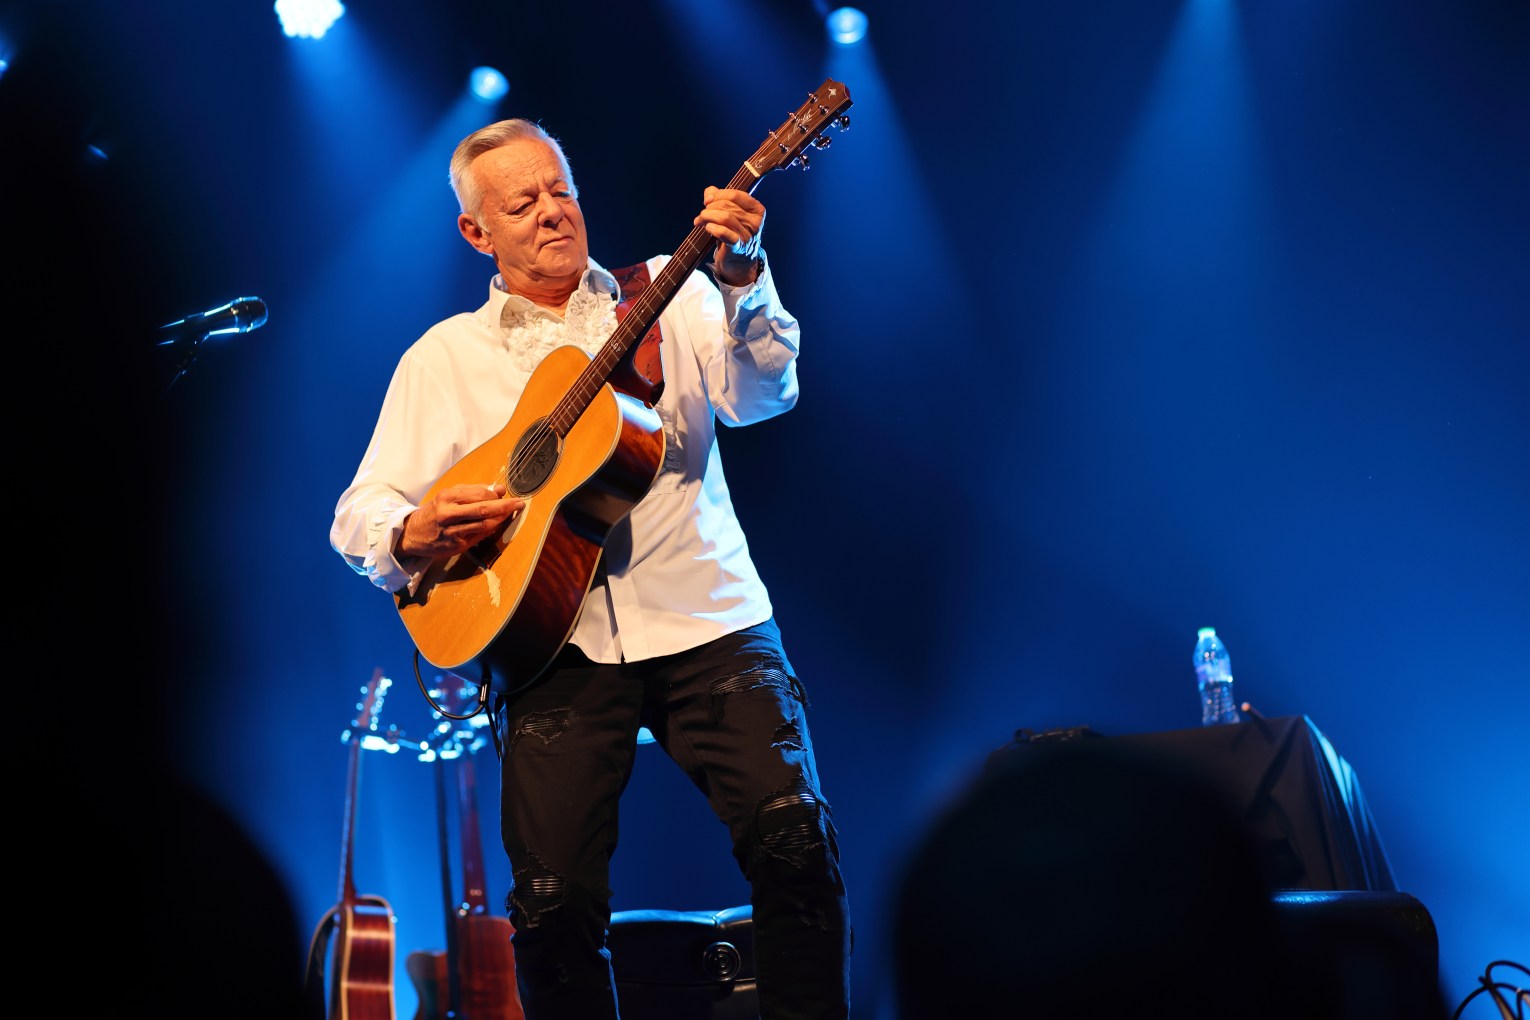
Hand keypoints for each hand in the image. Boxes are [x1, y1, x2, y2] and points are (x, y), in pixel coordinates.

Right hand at [398, 482, 524, 558]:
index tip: (505, 494)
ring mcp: (453, 532)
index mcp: (447, 497)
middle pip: (483, 509)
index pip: (478, 494)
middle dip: (505, 506)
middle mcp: (448, 514)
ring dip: (501, 519)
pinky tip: (497, 524)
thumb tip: (499, 489)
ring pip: (484, 524)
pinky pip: (479, 536)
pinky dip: (490, 529)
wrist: (413, 534)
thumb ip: (473, 491)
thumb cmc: (435, 512)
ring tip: (510, 513)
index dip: (495, 495)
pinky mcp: (456, 546)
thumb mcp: (449, 496)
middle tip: (519, 503)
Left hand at [695, 186, 764, 284]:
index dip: (718, 195)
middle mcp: (755, 222)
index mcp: (757, 210)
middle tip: (702, 215)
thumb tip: (710, 193)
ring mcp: (748, 235)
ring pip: (724, 217)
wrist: (738, 260)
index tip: (707, 201)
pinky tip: (708, 228)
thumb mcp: (731, 213)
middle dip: (710, 208)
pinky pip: (723, 232)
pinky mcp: (738, 246)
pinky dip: (712, 228)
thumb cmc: (734, 232)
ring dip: (707, 216)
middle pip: (727, 205)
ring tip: (700, 221)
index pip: (735, 195)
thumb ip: (720, 197)